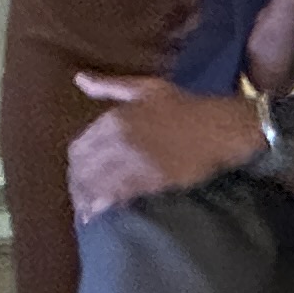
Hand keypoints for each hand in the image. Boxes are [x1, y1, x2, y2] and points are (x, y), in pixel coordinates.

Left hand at [68, 75, 260, 220]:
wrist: (218, 127)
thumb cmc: (183, 106)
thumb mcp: (145, 88)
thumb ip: (109, 86)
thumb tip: (79, 79)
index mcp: (115, 118)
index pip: (78, 148)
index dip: (75, 166)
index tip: (77, 177)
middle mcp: (119, 138)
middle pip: (84, 169)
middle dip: (78, 186)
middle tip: (81, 200)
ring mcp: (134, 159)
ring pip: (97, 184)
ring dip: (89, 199)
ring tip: (89, 212)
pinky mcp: (150, 178)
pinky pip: (119, 194)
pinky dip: (108, 204)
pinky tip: (106, 211)